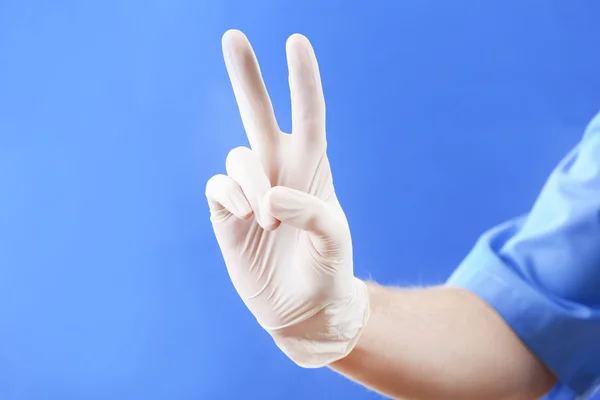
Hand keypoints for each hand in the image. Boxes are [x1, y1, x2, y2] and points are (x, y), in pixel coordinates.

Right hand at [205, 30, 368, 366]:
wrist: (304, 309)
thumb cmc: (328, 269)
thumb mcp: (334, 241)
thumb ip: (309, 212)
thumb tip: (267, 197)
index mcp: (312, 168)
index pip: (308, 115)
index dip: (302, 80)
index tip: (296, 42)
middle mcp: (278, 170)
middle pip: (258, 114)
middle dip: (247, 76)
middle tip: (234, 36)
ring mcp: (249, 191)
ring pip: (237, 158)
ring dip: (251, 182)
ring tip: (266, 219)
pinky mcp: (226, 213)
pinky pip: (218, 187)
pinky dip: (231, 197)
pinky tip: (246, 219)